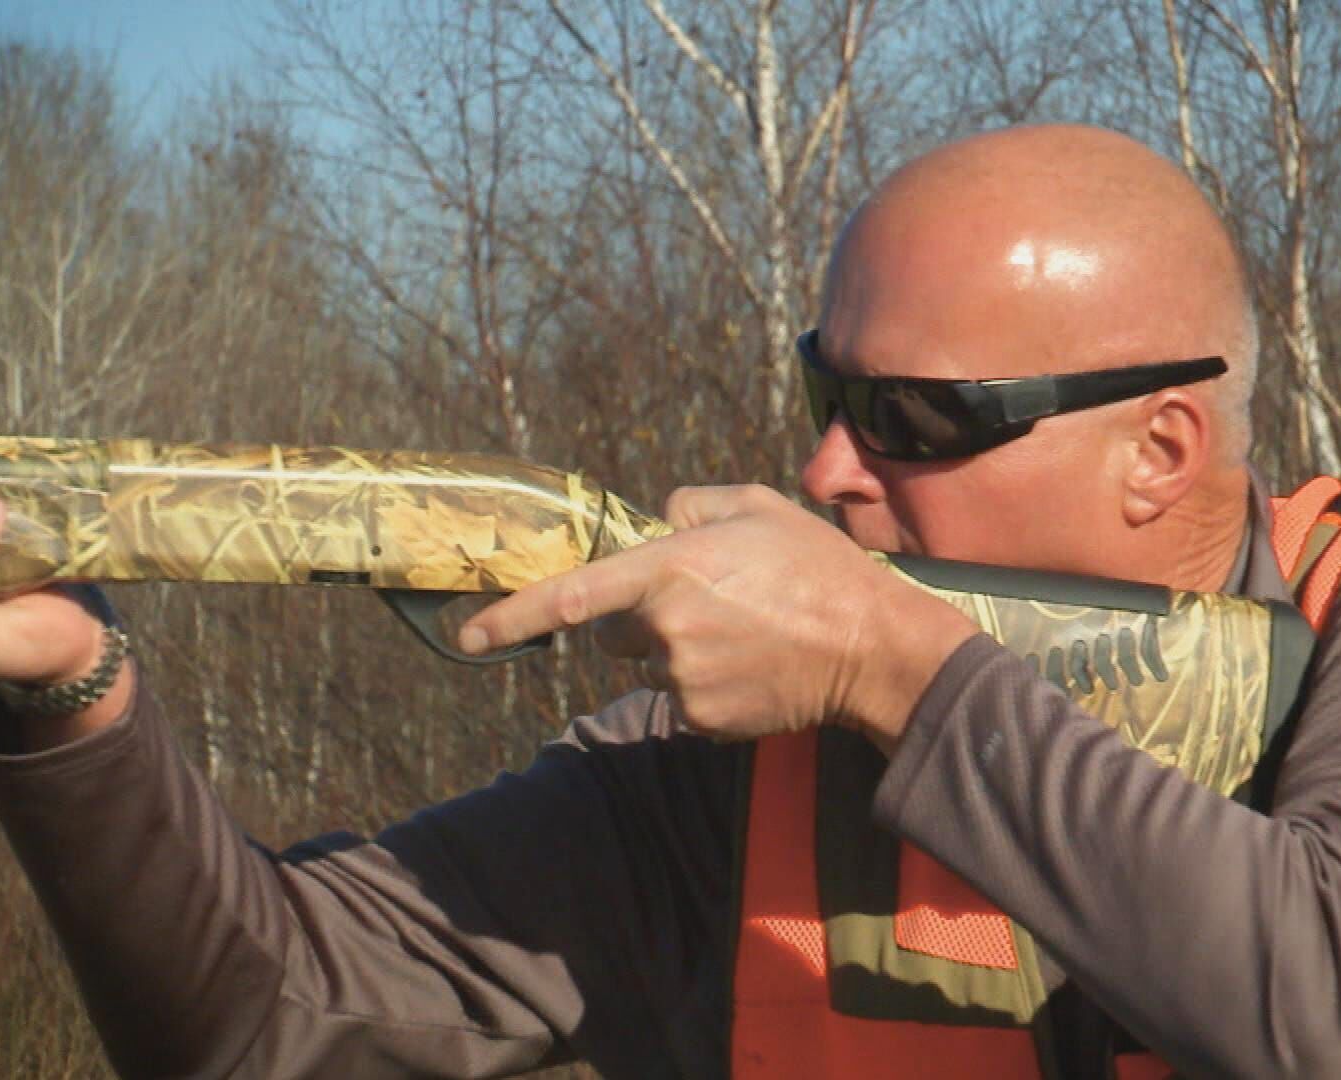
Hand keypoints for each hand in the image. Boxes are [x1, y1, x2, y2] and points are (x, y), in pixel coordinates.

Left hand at [460, 484, 977, 749]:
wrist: (872, 649)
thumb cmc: (817, 569)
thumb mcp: (756, 506)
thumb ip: (691, 504)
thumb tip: (660, 519)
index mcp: (670, 570)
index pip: (571, 596)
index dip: (512, 616)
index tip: (468, 634)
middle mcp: (666, 630)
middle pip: (615, 630)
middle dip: (641, 616)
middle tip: (711, 601)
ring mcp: (683, 681)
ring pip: (651, 665)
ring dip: (680, 649)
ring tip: (747, 633)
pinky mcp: (703, 720)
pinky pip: (681, 698)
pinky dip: (706, 683)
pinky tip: (753, 665)